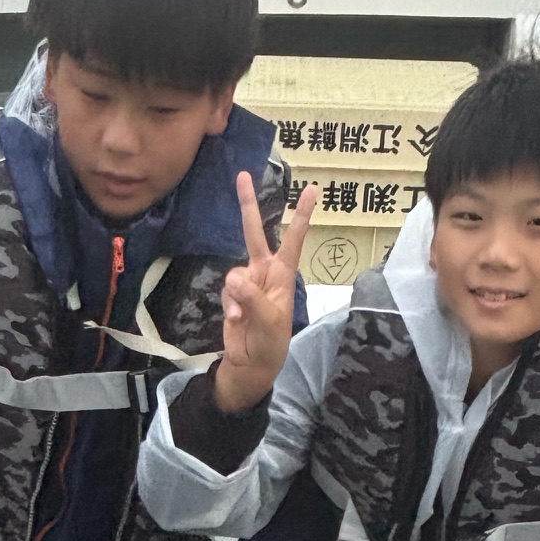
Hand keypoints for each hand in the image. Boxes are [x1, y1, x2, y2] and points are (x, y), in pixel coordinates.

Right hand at [213, 172, 316, 415]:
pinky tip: (234, 321)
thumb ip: (252, 298)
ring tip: (241, 317)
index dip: (302, 216)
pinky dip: (229, 305)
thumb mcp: (268, 321)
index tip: (312, 190)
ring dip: (236, 294)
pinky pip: (226, 291)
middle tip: (242, 175)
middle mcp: (265, 273)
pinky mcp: (233, 295)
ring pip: (235, 272)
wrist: (251, 364)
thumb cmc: (270, 344)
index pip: (294, 240)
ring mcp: (248, 283)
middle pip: (255, 233)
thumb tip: (233, 277)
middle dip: (248, 206)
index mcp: (283, 275)